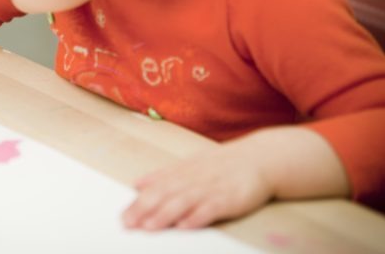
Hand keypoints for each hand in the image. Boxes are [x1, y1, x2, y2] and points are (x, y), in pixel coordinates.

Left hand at [121, 142, 272, 229]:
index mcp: (183, 171)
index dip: (138, 202)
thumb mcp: (190, 165)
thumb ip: (163, 176)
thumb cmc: (222, 165)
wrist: (261, 159)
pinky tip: (186, 225)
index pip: (156, 188)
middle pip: (166, 194)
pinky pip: (212, 208)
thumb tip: (137, 184)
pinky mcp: (231, 198)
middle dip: (145, 210)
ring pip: (184, 202)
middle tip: (129, 224)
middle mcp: (194, 178)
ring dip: (166, 215)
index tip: (123, 216)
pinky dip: (198, 216)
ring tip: (150, 226)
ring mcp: (212, 187)